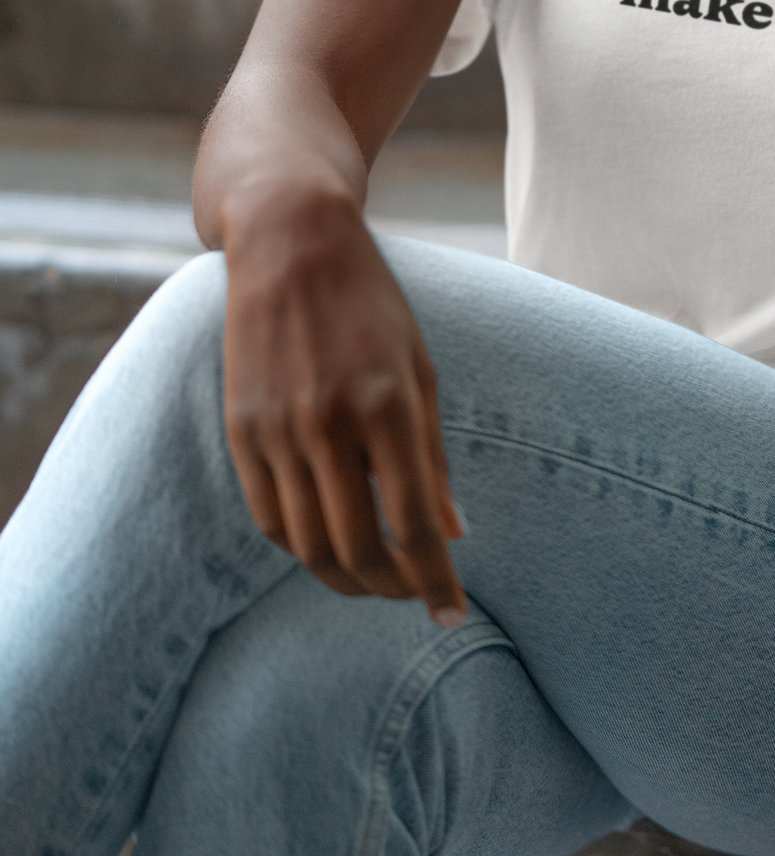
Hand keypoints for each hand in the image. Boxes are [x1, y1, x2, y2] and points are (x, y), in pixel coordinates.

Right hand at [221, 179, 467, 625]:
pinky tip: (328, 550)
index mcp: (387, 406)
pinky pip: (269, 516)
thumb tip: (452, 535)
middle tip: (416, 598)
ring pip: (308, 544)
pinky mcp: (240, 430)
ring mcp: (277, 430)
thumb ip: (432, 457)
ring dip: (348, 579)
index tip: (453, 614)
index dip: (434, 581)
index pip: (411, 526)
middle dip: (394, 590)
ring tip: (378, 584)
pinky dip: (300, 548)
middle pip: (359, 548)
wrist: (290, 241)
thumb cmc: (371, 303)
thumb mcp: (420, 369)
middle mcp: (328, 424)